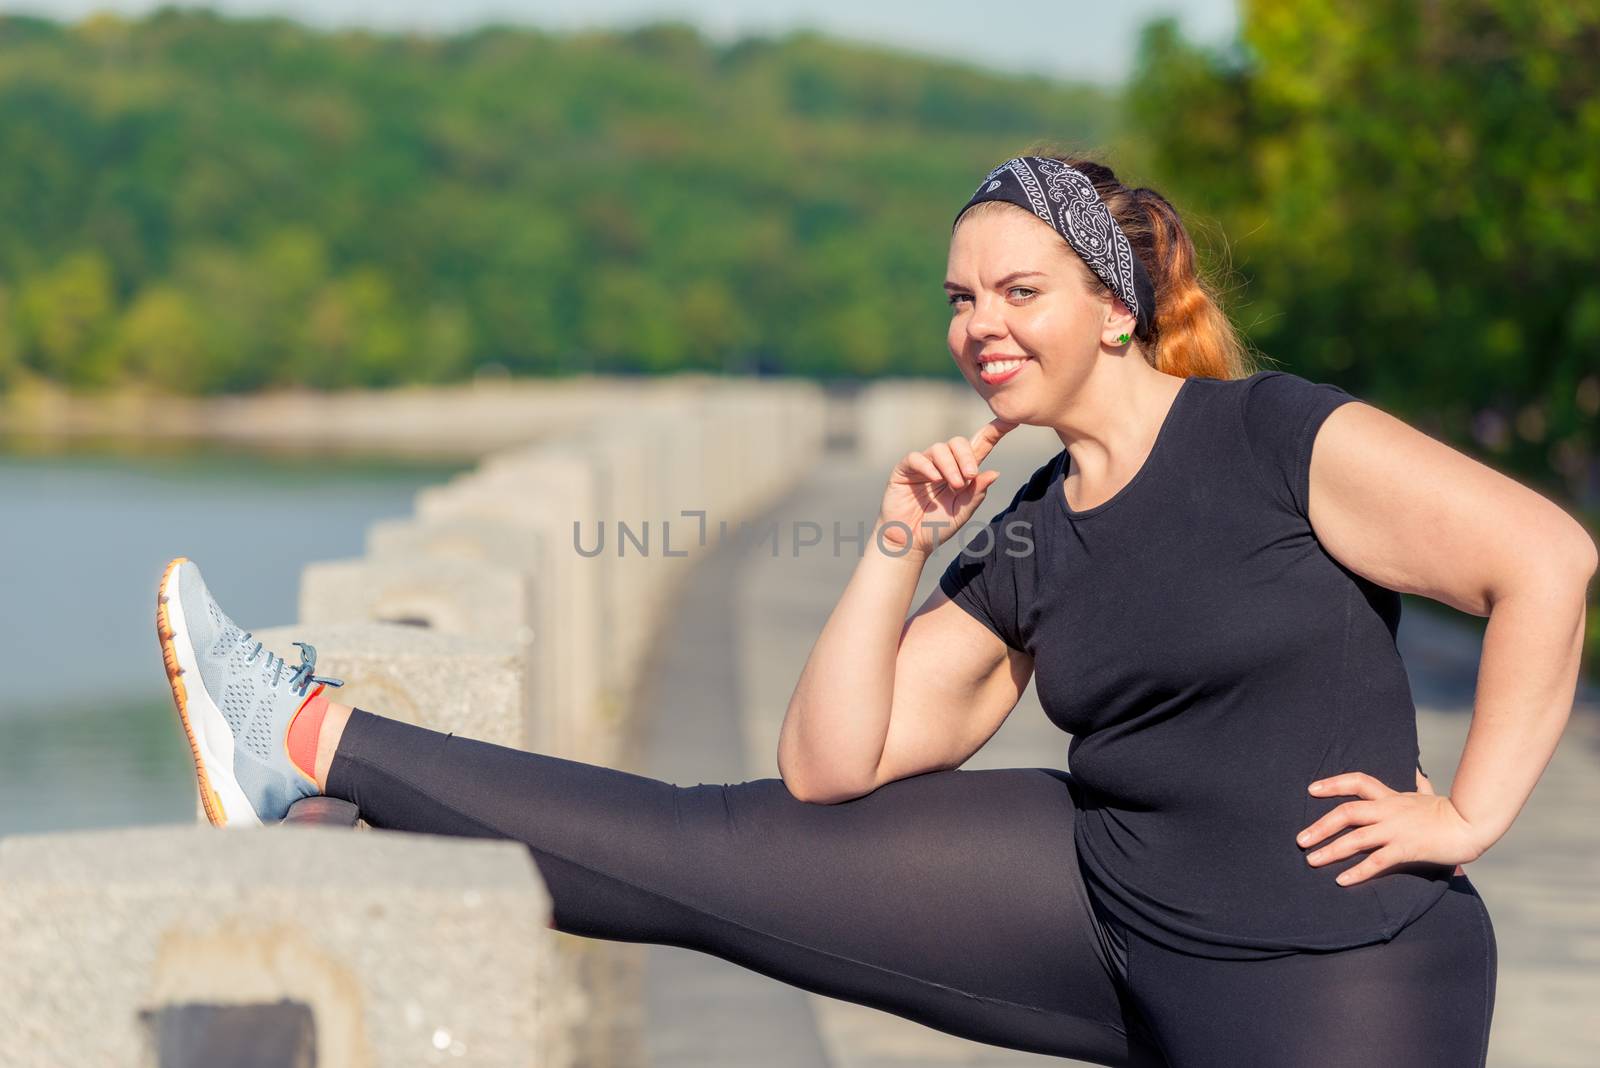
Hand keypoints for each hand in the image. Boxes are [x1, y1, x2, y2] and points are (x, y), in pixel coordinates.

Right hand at [876, 418, 1016, 556]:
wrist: (910, 542)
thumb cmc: (936, 528)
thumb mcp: (962, 512)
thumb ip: (976, 493)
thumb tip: (995, 473)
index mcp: (961, 472)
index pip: (979, 447)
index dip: (994, 432)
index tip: (1012, 422)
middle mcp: (942, 464)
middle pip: (958, 443)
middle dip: (967, 457)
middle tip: (970, 477)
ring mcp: (923, 466)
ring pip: (939, 449)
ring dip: (950, 465)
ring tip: (954, 486)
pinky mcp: (904, 471)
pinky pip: (916, 458)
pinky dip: (927, 466)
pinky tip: (936, 480)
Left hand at [1296, 771, 1481, 885]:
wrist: (1471, 824)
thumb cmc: (1451, 812)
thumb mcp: (1430, 795)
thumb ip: (1419, 786)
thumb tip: (1418, 773)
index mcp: (1392, 797)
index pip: (1357, 782)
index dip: (1333, 783)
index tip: (1311, 789)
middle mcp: (1389, 811)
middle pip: (1346, 813)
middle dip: (1320, 826)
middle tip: (1301, 840)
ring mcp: (1396, 830)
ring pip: (1356, 838)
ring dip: (1330, 850)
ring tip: (1312, 860)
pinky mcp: (1406, 849)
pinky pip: (1377, 861)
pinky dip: (1358, 871)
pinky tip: (1342, 880)